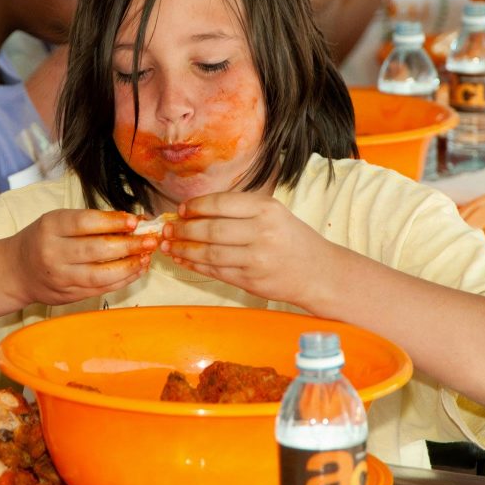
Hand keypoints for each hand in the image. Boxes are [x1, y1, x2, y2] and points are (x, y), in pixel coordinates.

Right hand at [11, 209, 158, 305]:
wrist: (16, 271)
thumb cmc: (43, 239)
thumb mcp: (59, 221)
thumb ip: (92, 222)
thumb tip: (133, 222)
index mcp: (51, 227)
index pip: (86, 223)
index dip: (113, 222)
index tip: (135, 222)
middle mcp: (53, 253)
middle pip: (97, 250)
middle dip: (129, 246)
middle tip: (150, 241)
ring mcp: (61, 277)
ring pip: (101, 274)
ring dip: (129, 266)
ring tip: (146, 257)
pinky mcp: (68, 295)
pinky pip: (101, 288)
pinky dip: (122, 280)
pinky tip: (136, 270)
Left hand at [159, 192, 338, 306]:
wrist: (318, 272)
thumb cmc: (291, 239)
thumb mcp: (273, 213)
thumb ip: (239, 211)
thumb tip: (194, 212)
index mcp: (267, 209)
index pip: (221, 204)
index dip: (196, 207)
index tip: (181, 210)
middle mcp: (262, 233)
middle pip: (210, 231)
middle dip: (183, 230)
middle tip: (166, 229)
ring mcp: (256, 259)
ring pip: (209, 254)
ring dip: (183, 250)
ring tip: (168, 245)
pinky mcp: (251, 281)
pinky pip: (215, 272)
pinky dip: (195, 265)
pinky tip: (183, 260)